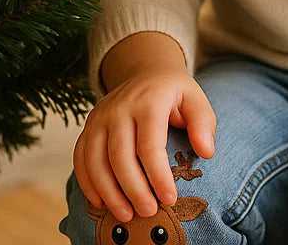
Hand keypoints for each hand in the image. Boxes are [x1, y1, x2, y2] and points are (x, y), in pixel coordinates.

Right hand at [73, 35, 215, 223]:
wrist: (146, 72)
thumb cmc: (174, 93)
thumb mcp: (195, 100)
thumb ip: (203, 124)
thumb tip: (206, 152)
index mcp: (149, 100)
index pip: (150, 145)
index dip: (159, 176)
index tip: (170, 199)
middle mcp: (119, 107)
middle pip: (120, 157)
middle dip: (134, 190)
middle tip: (148, 211)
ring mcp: (100, 116)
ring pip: (96, 160)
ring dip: (109, 192)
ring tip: (126, 214)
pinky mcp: (88, 125)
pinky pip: (80, 157)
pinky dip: (87, 182)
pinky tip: (100, 201)